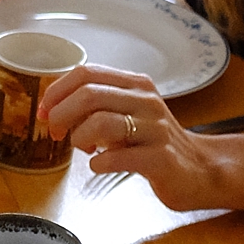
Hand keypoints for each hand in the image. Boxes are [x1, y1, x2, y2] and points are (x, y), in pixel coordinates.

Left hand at [39, 64, 225, 209]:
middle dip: (60, 115)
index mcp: (135, 85)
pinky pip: (118, 156)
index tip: (43, 111)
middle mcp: (146, 101)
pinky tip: (99, 165)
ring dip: (79, 137)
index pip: (85, 73)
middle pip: (89, 94)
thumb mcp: (126, 113)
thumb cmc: (154, 142)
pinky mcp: (162, 158)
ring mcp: (156, 129)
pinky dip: (98, 163)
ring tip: (83, 149)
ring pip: (101, 122)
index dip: (56, 91)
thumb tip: (51, 109)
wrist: (200, 170)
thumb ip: (94, 107)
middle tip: (55, 133)